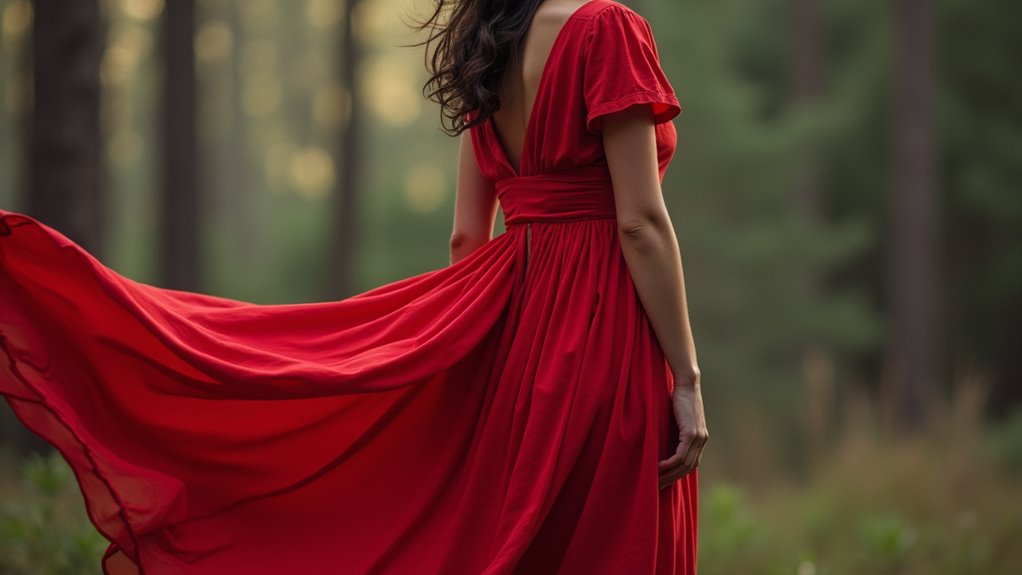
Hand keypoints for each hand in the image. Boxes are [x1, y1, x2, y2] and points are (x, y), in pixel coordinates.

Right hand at [658, 375, 707, 489]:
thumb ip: (674, 431)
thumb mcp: (677, 418)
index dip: (677, 475)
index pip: (690, 464)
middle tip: (656, 487)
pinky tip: (657, 468)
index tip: (663, 482)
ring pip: (684, 465)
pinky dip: (669, 464)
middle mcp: (702, 440)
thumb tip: (661, 441)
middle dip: (672, 479)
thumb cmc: (678, 397)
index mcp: (700, 438)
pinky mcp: (691, 433)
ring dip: (668, 475)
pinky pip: (680, 456)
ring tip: (653, 480)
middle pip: (688, 468)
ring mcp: (699, 438)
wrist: (687, 383)